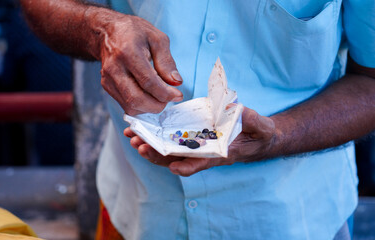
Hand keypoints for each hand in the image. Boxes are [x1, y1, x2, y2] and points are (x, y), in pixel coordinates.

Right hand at [93, 10, 183, 114]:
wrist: (107, 32)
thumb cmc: (133, 33)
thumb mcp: (157, 39)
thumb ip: (167, 62)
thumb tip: (176, 82)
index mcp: (128, 52)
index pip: (148, 82)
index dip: (165, 93)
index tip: (177, 95)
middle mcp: (114, 68)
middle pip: (136, 99)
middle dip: (157, 105)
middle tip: (168, 98)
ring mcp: (108, 79)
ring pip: (131, 107)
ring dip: (149, 107)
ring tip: (159, 95)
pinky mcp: (107, 86)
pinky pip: (126, 105)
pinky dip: (140, 106)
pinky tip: (148, 94)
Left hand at [124, 105, 277, 175]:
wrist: (256, 137)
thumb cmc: (259, 134)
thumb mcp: (261, 127)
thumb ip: (253, 120)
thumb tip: (239, 109)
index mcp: (220, 154)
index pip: (202, 163)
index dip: (189, 166)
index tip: (175, 167)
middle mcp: (205, 154)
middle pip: (177, 159)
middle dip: (157, 154)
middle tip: (139, 144)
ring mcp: (197, 147)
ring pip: (170, 152)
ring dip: (151, 147)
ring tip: (133, 137)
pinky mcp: (193, 138)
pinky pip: (172, 141)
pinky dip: (156, 138)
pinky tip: (143, 131)